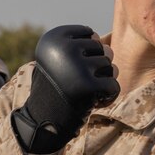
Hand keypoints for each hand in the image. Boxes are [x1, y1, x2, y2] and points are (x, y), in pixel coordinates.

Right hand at [11, 25, 118, 153]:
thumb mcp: (59, 58)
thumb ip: (84, 46)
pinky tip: (92, 102)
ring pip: (110, 67)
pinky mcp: (88, 87)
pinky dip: (107, 97)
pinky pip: (113, 86)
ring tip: (83, 91)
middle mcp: (63, 49)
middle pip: (102, 49)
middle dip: (95, 68)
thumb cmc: (54, 87)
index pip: (89, 34)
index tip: (68, 67)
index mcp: (53, 38)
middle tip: (76, 82)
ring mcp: (76, 67)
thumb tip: (110, 48)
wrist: (41, 120)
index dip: (85, 53)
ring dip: (101, 82)